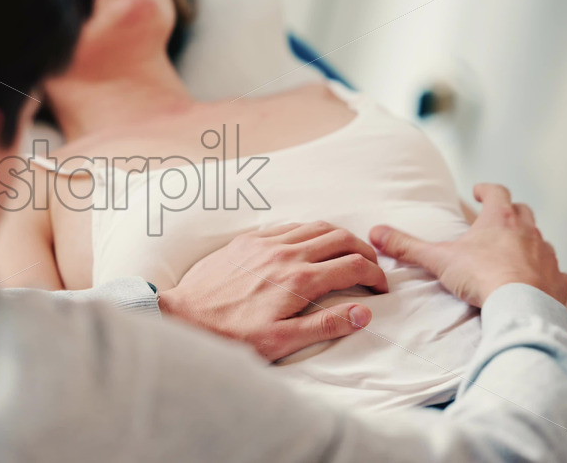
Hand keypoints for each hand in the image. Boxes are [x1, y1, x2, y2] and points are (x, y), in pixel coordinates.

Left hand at [159, 222, 387, 361]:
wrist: (185, 316)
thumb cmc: (233, 335)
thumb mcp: (282, 341)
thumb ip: (326, 326)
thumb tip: (364, 312)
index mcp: (300, 280)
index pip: (352, 266)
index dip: (375, 275)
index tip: (381, 287)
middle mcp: (286, 254)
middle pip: (339, 238)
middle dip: (363, 250)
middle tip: (372, 266)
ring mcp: (265, 243)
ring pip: (315, 226)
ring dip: (338, 237)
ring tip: (347, 252)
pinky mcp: (248, 240)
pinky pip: (288, 226)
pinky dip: (309, 232)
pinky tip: (309, 246)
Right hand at [370, 183, 566, 306]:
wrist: (521, 306)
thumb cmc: (482, 277)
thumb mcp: (438, 259)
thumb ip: (407, 246)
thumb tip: (376, 232)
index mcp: (500, 219)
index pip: (496, 192)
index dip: (486, 190)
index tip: (479, 191)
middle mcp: (528, 232)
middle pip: (523, 211)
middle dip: (511, 212)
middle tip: (498, 218)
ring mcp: (547, 255)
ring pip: (540, 240)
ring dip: (529, 242)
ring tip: (515, 252)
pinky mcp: (559, 280)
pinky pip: (556, 271)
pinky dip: (547, 272)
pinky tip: (538, 280)